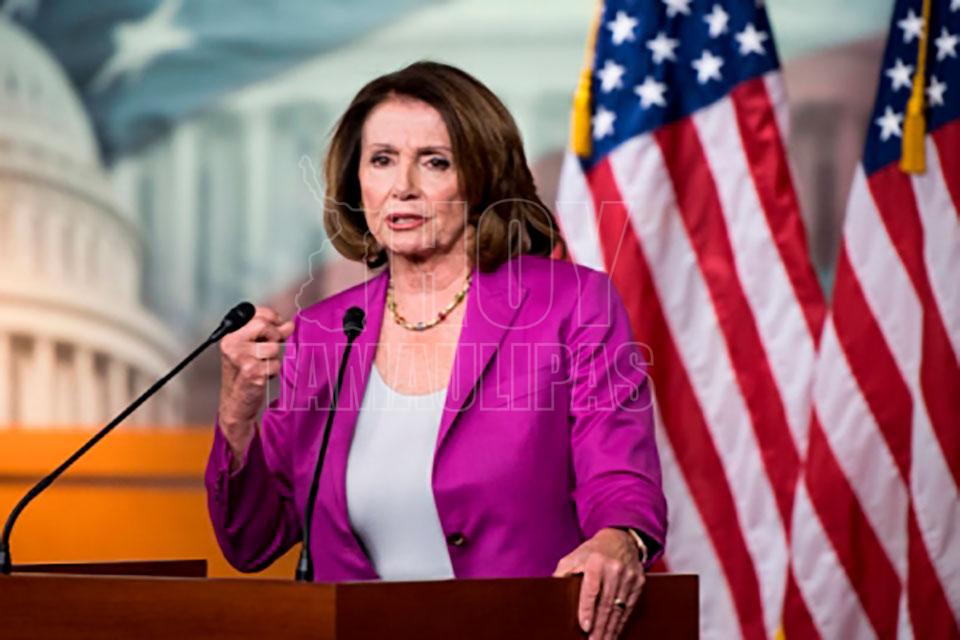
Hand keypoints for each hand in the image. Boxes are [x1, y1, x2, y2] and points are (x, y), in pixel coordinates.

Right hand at [218, 305, 294, 458]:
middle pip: (264, 326)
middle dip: (274, 336)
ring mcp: (240, 358)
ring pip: (273, 346)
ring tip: (262, 365)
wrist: (236, 401)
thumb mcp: (255, 348)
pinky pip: (275, 364)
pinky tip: (262, 376)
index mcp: (230, 334)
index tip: (277, 325)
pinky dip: (273, 371)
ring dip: (274, 357)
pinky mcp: (251, 372)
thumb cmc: (244, 373)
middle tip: (270, 348)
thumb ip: (272, 333)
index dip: (273, 318)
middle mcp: (231, 344)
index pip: (257, 314)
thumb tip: (289, 324)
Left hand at [553, 528, 644, 639]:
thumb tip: (550, 591)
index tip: (585, 627)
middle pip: (606, 603)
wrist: (619, 539)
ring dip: (611, 628)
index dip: (587, 609)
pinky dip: (622, 622)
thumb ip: (562, 574)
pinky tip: (614, 632)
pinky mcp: (639, 582)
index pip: (591, 589)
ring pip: (619, 608)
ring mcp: (629, 575)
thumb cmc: (592, 552)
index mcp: (596, 561)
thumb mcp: (573, 557)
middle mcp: (615, 568)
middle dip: (599, 626)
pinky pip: (630, 607)